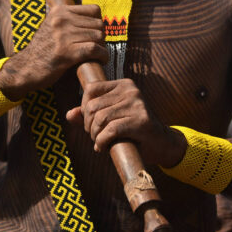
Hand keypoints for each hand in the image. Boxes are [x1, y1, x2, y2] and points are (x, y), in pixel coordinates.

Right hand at [0, 5, 107, 98]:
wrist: (25, 68)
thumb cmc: (43, 49)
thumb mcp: (53, 27)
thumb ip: (71, 20)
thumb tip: (98, 19)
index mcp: (59, 11)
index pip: (94, 10)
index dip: (98, 23)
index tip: (94, 34)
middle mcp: (61, 20)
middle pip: (99, 24)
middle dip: (101, 37)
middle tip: (97, 48)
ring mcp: (63, 36)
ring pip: (99, 37)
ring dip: (102, 48)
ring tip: (97, 55)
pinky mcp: (66, 52)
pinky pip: (95, 50)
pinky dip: (102, 56)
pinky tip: (100, 61)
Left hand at [65, 78, 182, 166]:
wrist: (161, 143)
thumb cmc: (134, 130)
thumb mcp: (111, 118)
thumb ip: (90, 115)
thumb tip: (70, 114)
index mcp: (124, 85)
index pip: (91, 89)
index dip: (84, 108)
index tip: (90, 122)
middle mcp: (131, 91)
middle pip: (92, 106)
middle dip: (88, 125)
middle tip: (95, 135)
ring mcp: (138, 104)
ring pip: (100, 119)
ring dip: (95, 135)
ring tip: (99, 141)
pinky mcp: (141, 121)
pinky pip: (111, 130)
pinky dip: (102, 141)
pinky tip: (103, 147)